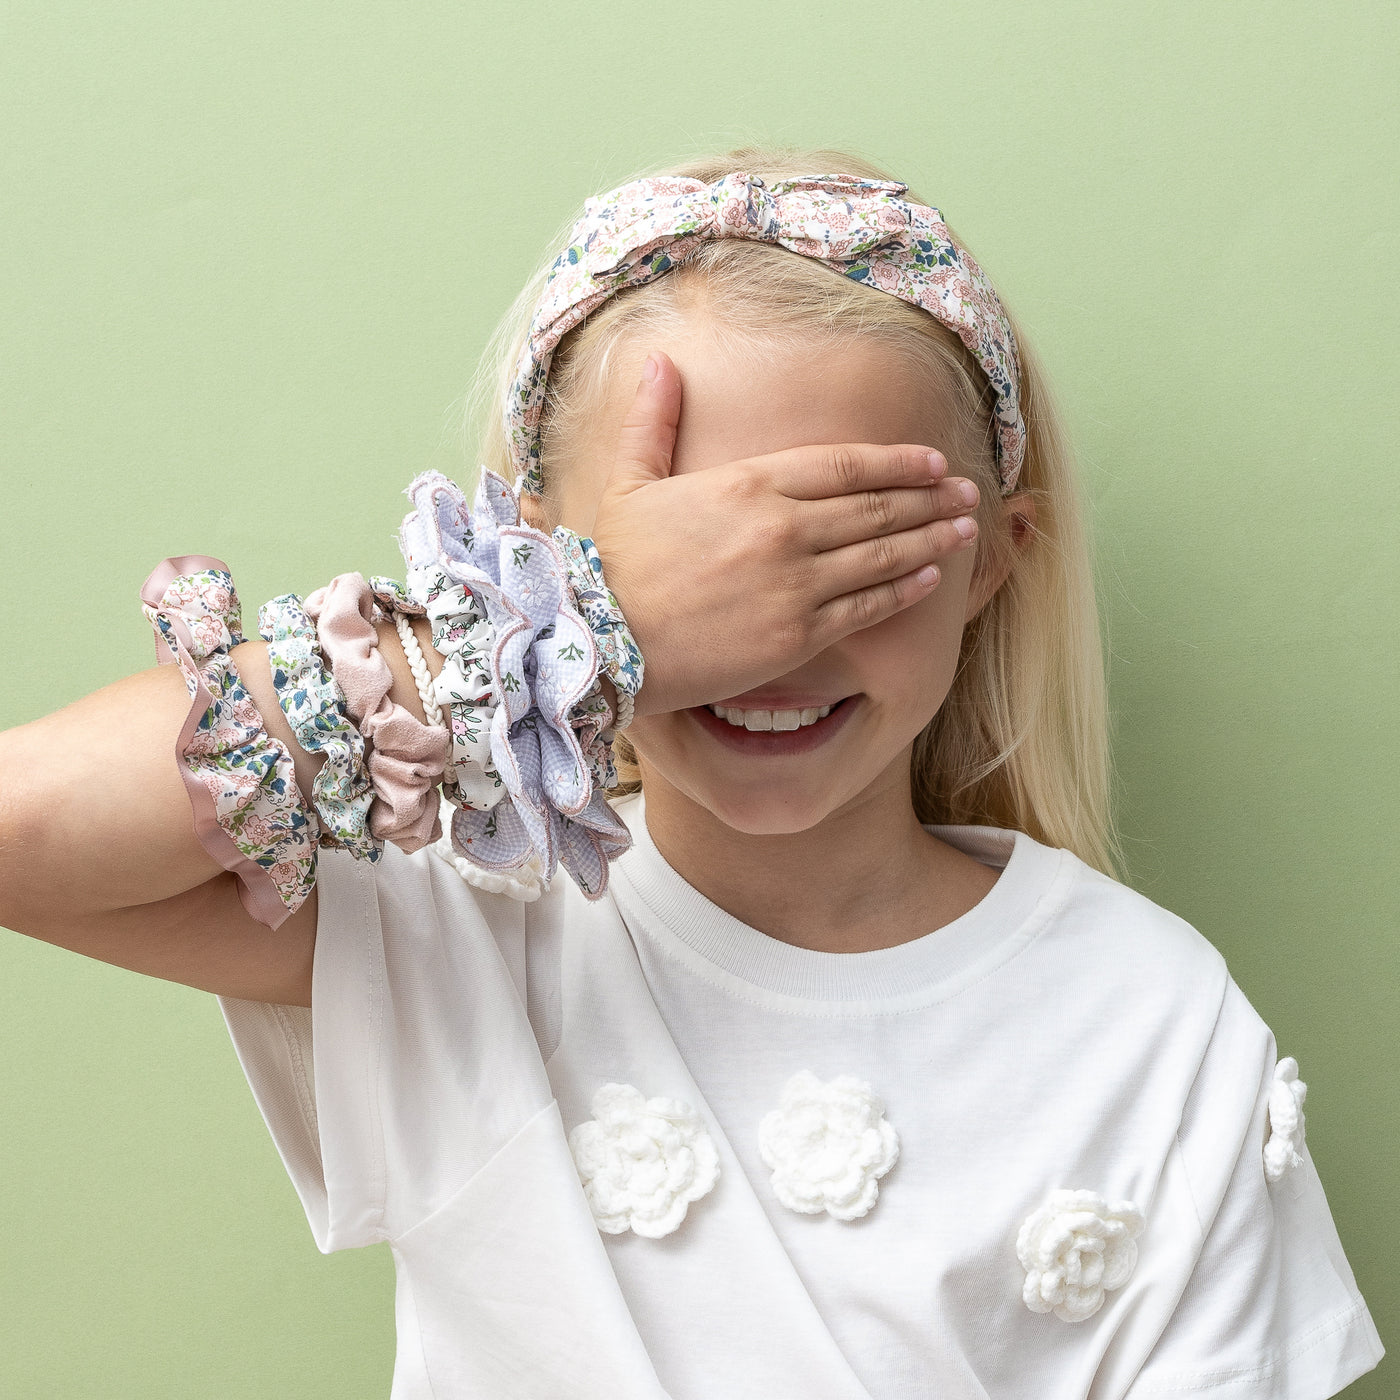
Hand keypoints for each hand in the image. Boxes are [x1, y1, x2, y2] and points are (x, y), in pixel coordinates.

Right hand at [589, 351, 980, 718]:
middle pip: (875, 506)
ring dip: (930, 539)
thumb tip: (660, 363)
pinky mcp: (797, 634)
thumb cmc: (614, 563)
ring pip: (882, 555)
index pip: (843, 464)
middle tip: (968, 493)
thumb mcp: (630, 481)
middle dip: (929, 497)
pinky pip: (866, 607)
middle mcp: (783, 527)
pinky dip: (904, 591)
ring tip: (964, 530)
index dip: (896, 461)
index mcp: (749, 482)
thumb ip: (654, 422)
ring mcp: (795, 583)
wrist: (602, 640)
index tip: (931, 461)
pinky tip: (930, 579)